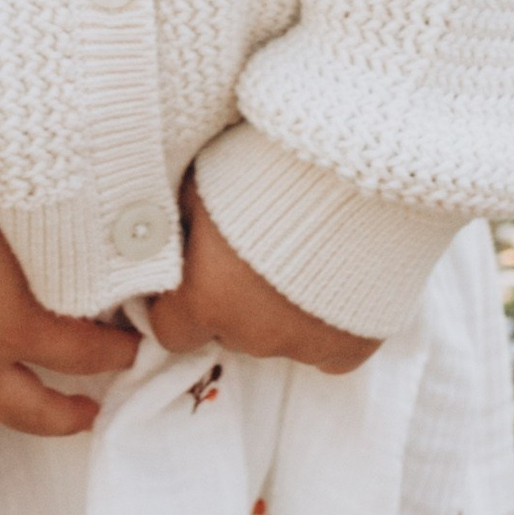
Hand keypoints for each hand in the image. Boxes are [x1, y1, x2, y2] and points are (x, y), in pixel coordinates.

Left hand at [148, 174, 380, 374]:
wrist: (354, 161)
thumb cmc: (266, 162)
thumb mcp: (199, 186)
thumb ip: (177, 231)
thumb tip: (159, 247)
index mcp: (208, 300)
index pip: (171, 330)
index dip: (177, 303)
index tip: (190, 277)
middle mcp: (254, 335)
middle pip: (229, 332)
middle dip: (234, 302)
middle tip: (252, 254)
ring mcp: (307, 345)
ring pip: (278, 340)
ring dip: (279, 312)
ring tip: (298, 257)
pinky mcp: (355, 344)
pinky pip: (329, 353)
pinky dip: (326, 325)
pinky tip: (330, 283)